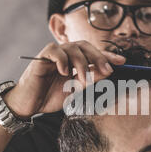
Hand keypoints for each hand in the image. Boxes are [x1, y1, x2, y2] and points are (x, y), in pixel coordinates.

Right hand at [3, 41, 125, 115]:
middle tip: (108, 70)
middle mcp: (65, 55)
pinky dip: (62, 60)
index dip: (107, 56)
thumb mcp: (76, 90)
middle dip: (98, 57)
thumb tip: (108, 72)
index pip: (93, 54)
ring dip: (81, 64)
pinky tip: (65, 72)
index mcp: (74, 61)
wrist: (29, 105)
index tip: (122, 62)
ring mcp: (53, 55)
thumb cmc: (50, 96)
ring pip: (72, 48)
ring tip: (83, 80)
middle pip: (85, 46)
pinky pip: (54, 51)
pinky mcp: (41, 58)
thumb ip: (90, 80)